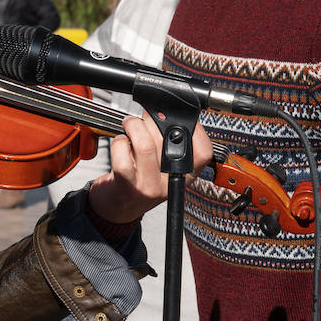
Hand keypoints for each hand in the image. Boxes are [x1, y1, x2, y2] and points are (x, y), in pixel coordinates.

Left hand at [88, 112, 213, 223]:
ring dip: (134, 126)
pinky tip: (121, 143)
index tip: (182, 119)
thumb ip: (166, 142)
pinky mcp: (126, 186)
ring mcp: (149, 187)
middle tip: (145, 121)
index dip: (196, 131)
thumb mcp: (162, 166)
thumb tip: (163, 112)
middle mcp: (169, 183)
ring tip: (130, 126)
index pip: (203, 153)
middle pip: (168, 140)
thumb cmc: (139, 180)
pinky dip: (119, 141)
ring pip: (145, 144)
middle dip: (153, 121)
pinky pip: (122, 154)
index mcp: (184, 176)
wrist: (117, 208)